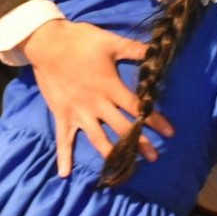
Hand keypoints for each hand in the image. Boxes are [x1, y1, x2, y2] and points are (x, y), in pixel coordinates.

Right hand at [22, 19, 172, 175]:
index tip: (169, 133)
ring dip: (113, 154)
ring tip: (125, 168)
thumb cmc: (80, 41)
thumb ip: (134, 49)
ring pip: (98, 138)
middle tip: (155, 157)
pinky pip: (63, 139)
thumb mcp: (111, 42)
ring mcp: (78, 112)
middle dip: (139, 144)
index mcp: (110, 87)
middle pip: (122, 128)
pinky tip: (65, 174)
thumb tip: (157, 49)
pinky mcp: (62, 115)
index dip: (155, 120)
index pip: (137, 108)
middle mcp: (96, 104)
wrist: (47, 43)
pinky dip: (63, 157)